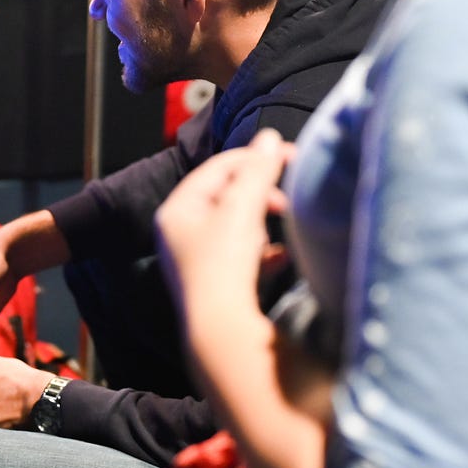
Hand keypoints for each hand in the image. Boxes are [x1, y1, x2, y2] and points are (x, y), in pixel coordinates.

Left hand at [156, 128, 292, 318]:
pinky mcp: (215, 284)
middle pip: (225, 196)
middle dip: (259, 192)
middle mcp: (179, 233)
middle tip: (286, 197)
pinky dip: (264, 252)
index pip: (216, 168)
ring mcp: (195, 260)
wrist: (220, 329)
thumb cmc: (224, 264)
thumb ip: (257, 171)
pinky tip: (282, 257)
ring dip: (261, 222)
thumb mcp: (242, 209)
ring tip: (280, 225)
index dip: (254, 158)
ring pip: (236, 227)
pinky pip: (243, 257)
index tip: (290, 157)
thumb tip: (269, 138)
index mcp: (177, 210)